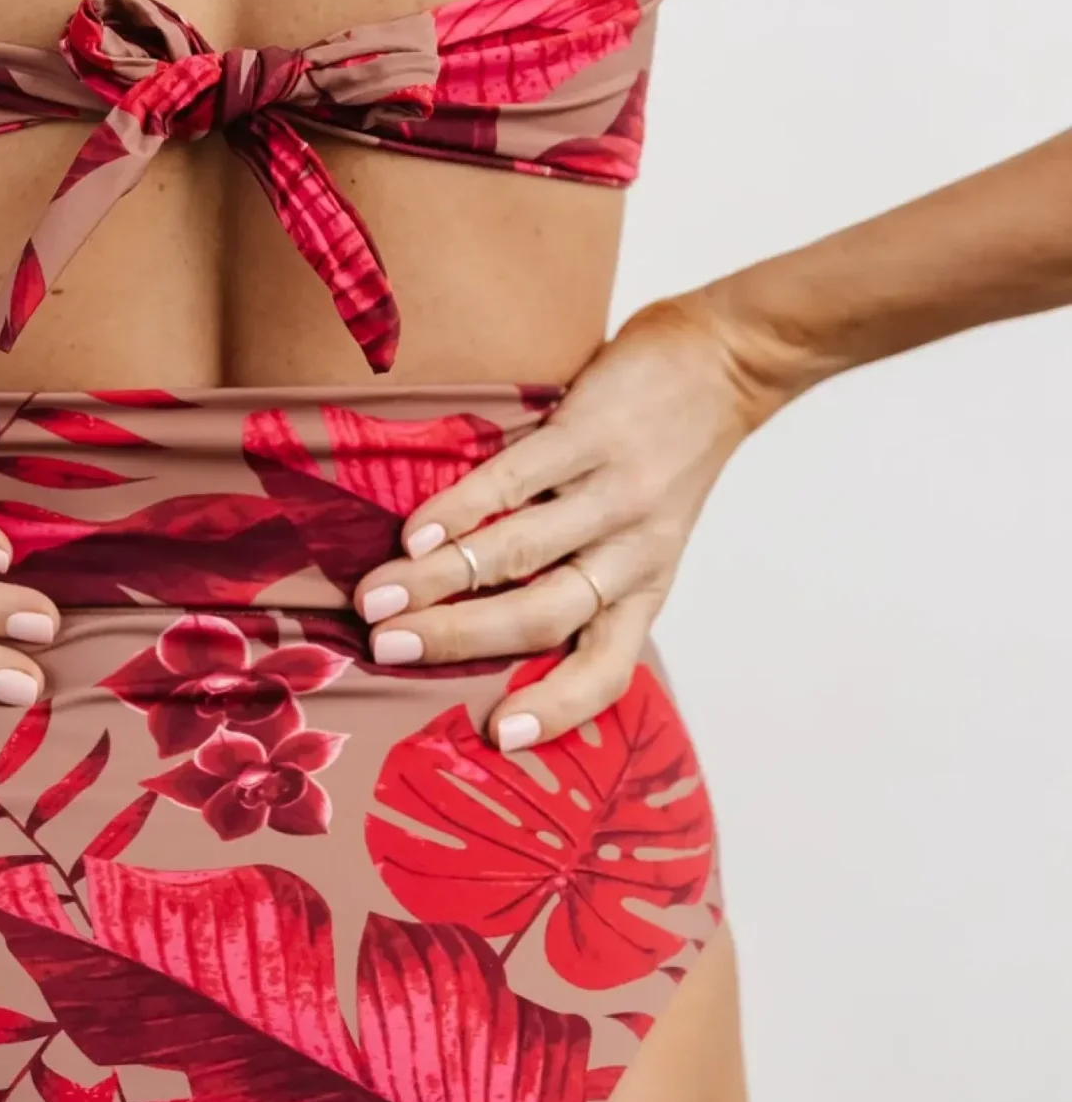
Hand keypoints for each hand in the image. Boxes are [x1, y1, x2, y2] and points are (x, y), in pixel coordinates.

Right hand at [351, 295, 761, 750]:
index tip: (498, 736)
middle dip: (458, 639)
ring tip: (377, 597)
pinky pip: (517, 478)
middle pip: (542, 616)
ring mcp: (614, 491)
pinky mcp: (593, 432)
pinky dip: (460, 509)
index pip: (608, 670)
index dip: (558, 708)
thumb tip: (476, 627)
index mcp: (643, 591)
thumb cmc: (665, 462)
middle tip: (386, 649)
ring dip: (439, 580)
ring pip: (520, 552)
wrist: (724, 365)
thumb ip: (577, 579)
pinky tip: (415, 532)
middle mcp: (631, 553)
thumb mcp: (644, 540)